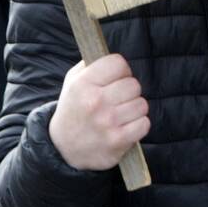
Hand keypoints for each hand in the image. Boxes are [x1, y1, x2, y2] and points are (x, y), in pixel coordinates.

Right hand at [48, 54, 149, 170]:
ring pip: (141, 104)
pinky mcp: (118, 141)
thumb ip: (92, 64)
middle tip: (116, 98)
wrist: (63, 148)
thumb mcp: (73, 81)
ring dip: (133, 109)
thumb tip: (116, 58)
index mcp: (83, 84)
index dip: (120, 70)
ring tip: (119, 113)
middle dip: (128, 90)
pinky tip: (124, 126)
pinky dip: (138, 125)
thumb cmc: (74, 108)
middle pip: (133, 84)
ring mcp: (107, 123)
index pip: (118, 63)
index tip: (115, 78)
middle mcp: (95, 102)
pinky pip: (144, 124)